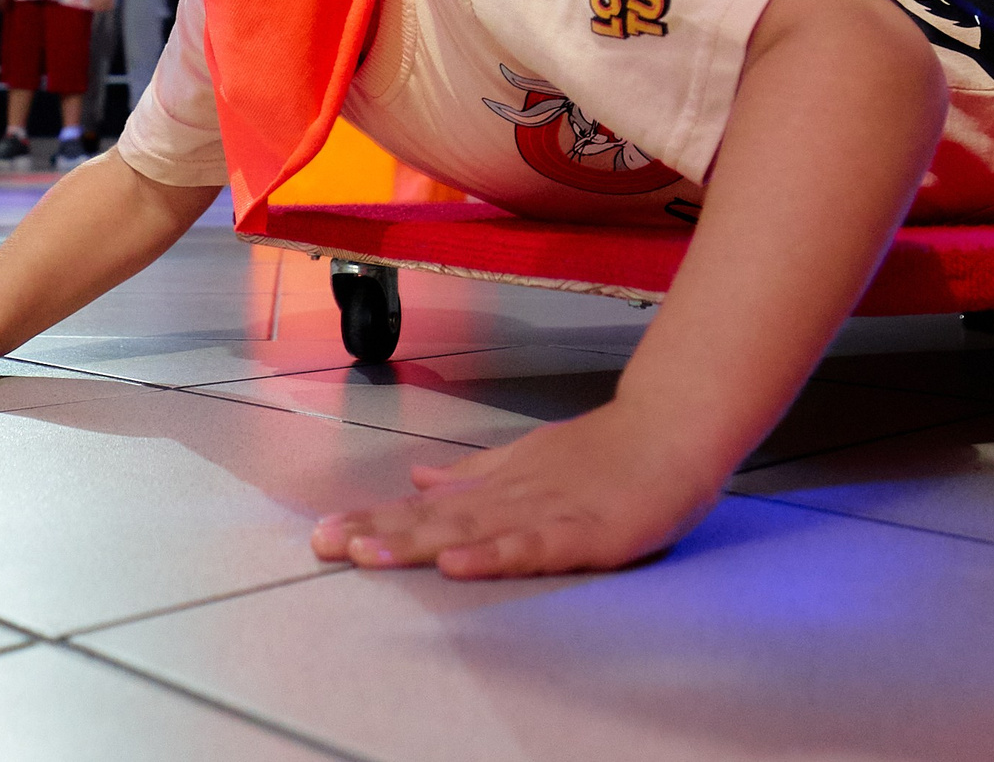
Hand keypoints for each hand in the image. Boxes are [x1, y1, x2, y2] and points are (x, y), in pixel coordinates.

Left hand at [309, 400, 728, 578]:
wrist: (671, 430)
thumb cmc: (605, 452)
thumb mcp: (528, 459)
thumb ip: (474, 474)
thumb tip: (419, 480)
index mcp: (497, 485)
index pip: (425, 506)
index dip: (375, 518)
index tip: (324, 531)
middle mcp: (510, 496)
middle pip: (434, 518)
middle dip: (376, 531)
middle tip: (323, 543)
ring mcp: (545, 512)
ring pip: (470, 530)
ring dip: (415, 541)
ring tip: (366, 553)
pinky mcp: (583, 533)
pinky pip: (531, 548)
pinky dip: (492, 556)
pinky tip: (456, 563)